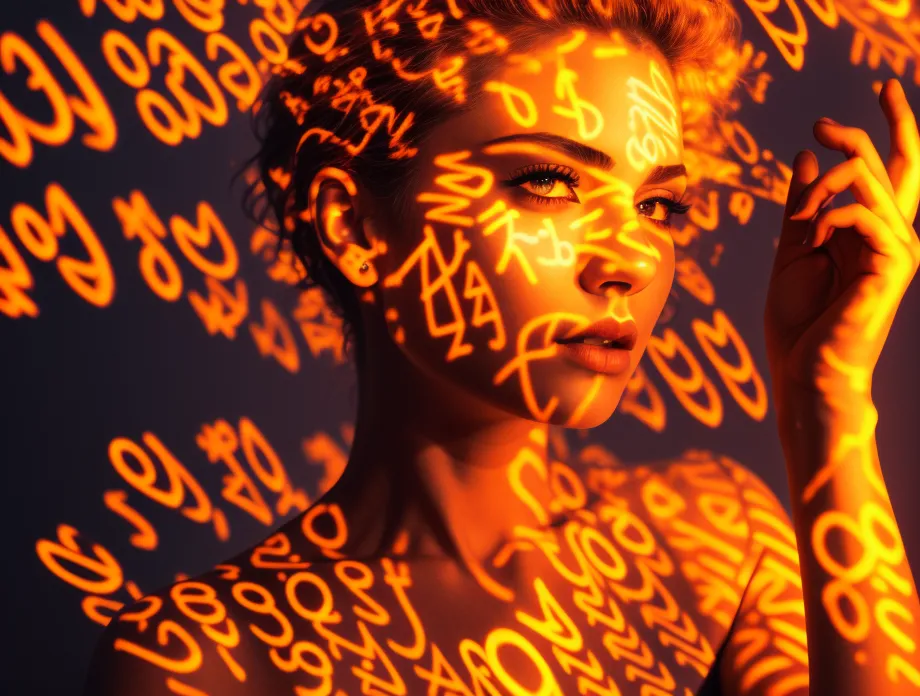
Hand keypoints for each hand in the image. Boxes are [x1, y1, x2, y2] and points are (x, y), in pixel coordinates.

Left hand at [764, 79, 919, 404]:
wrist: (805, 370)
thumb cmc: (799, 321)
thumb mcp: (795, 250)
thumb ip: (803, 206)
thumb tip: (805, 157)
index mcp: (870, 231)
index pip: (891, 168)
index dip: (894, 124)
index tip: (884, 87)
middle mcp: (891, 235)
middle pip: (899, 163)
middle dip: (866, 130)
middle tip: (821, 124)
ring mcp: (896, 250)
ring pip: (873, 180)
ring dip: (825, 185)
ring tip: (803, 215)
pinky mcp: (892, 265)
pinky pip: (865, 213)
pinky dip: (829, 215)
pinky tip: (814, 239)